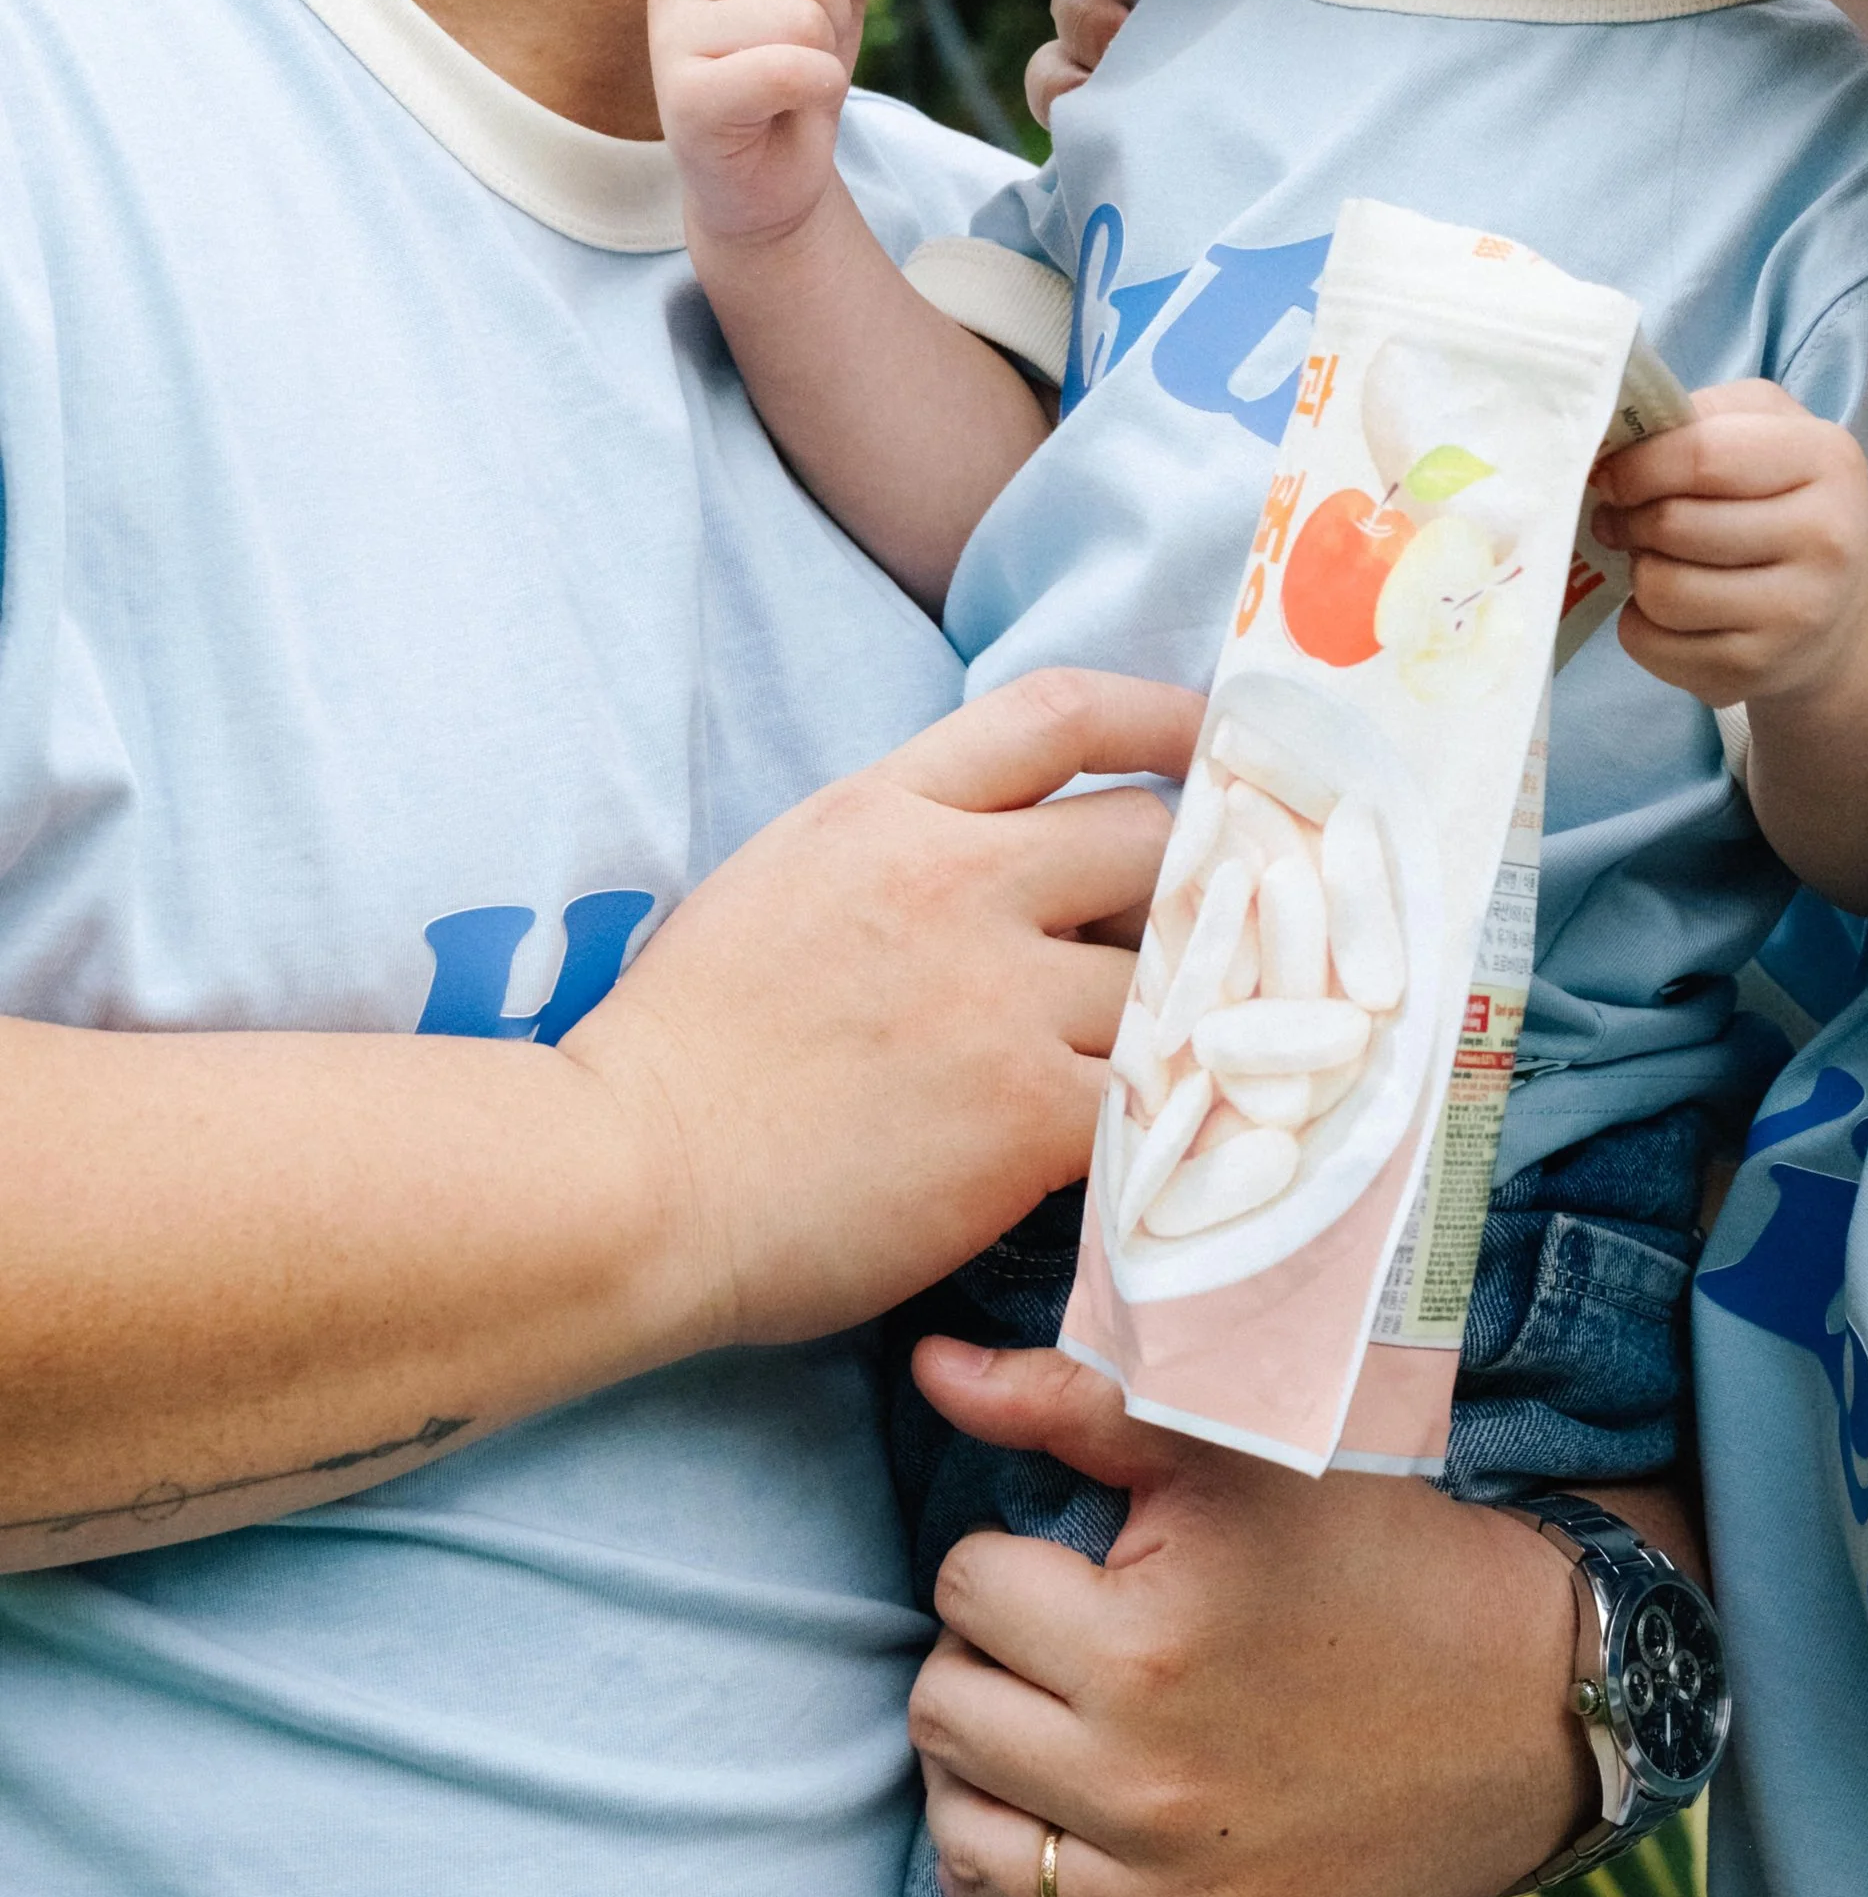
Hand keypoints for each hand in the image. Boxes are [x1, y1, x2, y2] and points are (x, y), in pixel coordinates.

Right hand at [562, 674, 1199, 1350]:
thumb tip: (1007, 855)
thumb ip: (897, 844)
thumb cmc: (681, 1052)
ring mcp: (998, 996)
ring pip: (1164, 973)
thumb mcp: (780, 878)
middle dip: (1177, 884)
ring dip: (1174, 1012)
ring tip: (1171, 1053)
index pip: (1056, 714)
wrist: (627, 1182)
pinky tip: (1160, 1132)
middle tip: (1183, 939)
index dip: (1156, 718)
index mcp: (884, 809)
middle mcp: (955, 880)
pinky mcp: (1026, 1116)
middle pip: (1142, 838)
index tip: (1210, 739)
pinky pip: (1153, 1093)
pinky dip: (1167, 1111)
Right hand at [650, 0, 895, 244]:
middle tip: (804, 55)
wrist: (768, 179)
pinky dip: (818, 88)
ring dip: (824, 57)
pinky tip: (790, 108)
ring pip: (804, 19)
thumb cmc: (794, 75)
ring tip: (790, 84)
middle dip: (835, 15)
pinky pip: (789, 68)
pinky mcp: (685, 98)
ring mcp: (669, 38)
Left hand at [908, 1347, 1595, 1896]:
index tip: (1081, 1562)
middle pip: (945, 1711)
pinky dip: (1024, 1864)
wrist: (1522, 1701)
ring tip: (1051, 1717)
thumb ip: (1070, 1398)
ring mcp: (1163, 1891)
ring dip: (986, 1765)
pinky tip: (1073, 1808)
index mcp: (1146, 1648)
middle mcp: (1142, 1785)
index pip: (966, 1586)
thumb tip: (933, 1370)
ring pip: (965, 1832)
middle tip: (1062, 1632)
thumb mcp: (1240, 1449)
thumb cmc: (1377, 1552)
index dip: (1014, 1555)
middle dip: (988, 1655)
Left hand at [1591, 378, 1867, 704]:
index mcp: (1828, 460)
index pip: (1701, 456)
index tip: (1611, 473)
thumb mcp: (1764, 427)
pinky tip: (1670, 607)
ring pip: (1657, 588)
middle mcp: (1826, 541)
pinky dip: (1640, 622)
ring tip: (1655, 557)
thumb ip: (1698, 416)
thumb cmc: (1784, 499)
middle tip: (1623, 516)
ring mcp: (1794, 615)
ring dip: (1637, 570)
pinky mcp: (1755, 672)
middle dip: (1628, 517)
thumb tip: (1612, 441)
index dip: (1636, 464)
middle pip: (1672, 524)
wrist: (1839, 611)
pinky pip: (1650, 643)